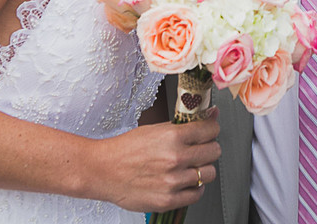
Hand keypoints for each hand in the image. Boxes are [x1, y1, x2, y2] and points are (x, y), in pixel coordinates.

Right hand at [85, 109, 219, 211]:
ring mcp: (172, 181)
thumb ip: (184, 125)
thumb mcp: (154, 129)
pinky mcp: (168, 200)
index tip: (208, 131)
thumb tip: (211, 115)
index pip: (210, 130)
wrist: (102, 171)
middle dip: (209, 148)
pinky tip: (184, 181)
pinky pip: (197, 194)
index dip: (211, 129)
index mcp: (172, 136)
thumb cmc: (125, 149)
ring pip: (209, 173)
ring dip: (202, 169)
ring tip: (190, 166)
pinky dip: (194, 188)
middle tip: (199, 148)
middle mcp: (175, 158)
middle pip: (214, 151)